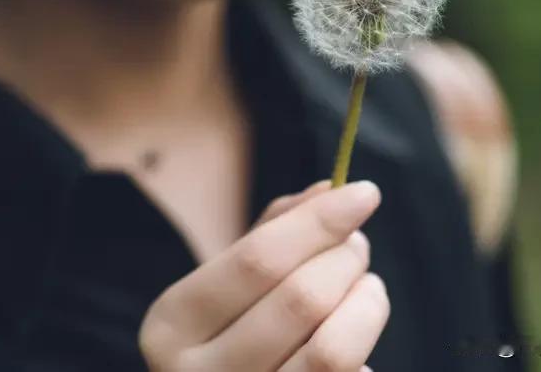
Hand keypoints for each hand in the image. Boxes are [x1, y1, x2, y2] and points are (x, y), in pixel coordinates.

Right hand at [138, 180, 388, 371]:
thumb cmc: (226, 331)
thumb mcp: (227, 281)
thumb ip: (274, 230)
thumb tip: (332, 190)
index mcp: (172, 323)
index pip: (256, 260)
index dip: (317, 223)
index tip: (364, 192)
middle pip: (301, 300)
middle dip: (345, 258)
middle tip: (358, 244)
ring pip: (333, 350)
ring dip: (366, 303)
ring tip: (368, 286)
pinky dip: (362, 348)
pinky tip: (353, 335)